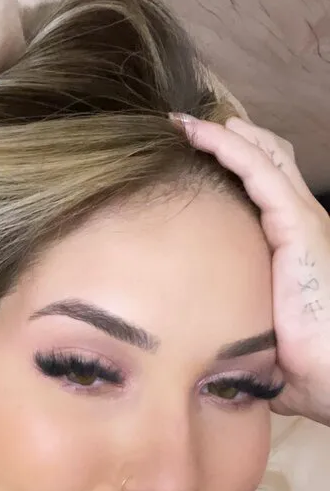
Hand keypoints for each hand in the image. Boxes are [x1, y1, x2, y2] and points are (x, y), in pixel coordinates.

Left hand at [170, 113, 329, 427]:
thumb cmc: (304, 368)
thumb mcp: (264, 337)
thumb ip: (241, 328)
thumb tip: (210, 353)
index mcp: (294, 248)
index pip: (268, 191)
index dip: (238, 165)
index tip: (196, 155)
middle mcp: (303, 226)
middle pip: (270, 164)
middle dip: (232, 140)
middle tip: (189, 128)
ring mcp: (304, 222)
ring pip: (265, 158)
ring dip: (224, 135)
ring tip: (186, 122)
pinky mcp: (298, 226)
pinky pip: (261, 172)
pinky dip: (231, 147)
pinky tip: (205, 135)